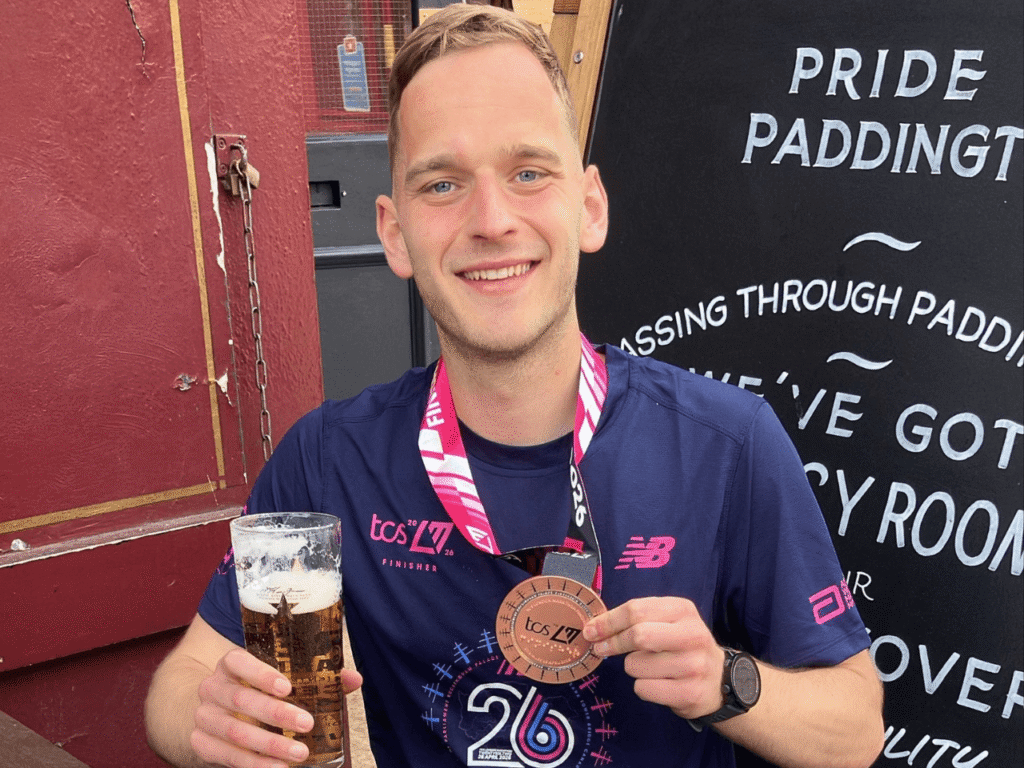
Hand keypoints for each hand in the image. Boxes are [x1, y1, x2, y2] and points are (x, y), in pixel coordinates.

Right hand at [191, 647, 362, 767]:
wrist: (219, 711)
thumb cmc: (259, 691)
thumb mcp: (282, 679)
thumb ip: (316, 677)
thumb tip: (353, 679)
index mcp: (231, 664)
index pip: (239, 661)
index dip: (261, 673)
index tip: (287, 687)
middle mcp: (213, 687)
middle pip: (241, 698)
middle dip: (276, 713)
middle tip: (306, 723)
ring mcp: (204, 715)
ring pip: (234, 731)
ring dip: (268, 745)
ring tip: (298, 753)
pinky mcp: (200, 742)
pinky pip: (224, 756)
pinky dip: (251, 764)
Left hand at [583, 596, 724, 720]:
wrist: (719, 680)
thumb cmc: (682, 646)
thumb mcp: (668, 621)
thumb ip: (636, 619)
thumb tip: (593, 627)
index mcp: (683, 610)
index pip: (637, 609)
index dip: (608, 621)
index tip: (590, 630)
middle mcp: (692, 635)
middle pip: (638, 635)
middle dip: (613, 643)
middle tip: (600, 648)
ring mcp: (693, 666)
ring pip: (636, 665)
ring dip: (632, 667)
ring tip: (649, 667)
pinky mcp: (689, 693)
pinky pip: (643, 689)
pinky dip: (641, 687)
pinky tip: (658, 683)